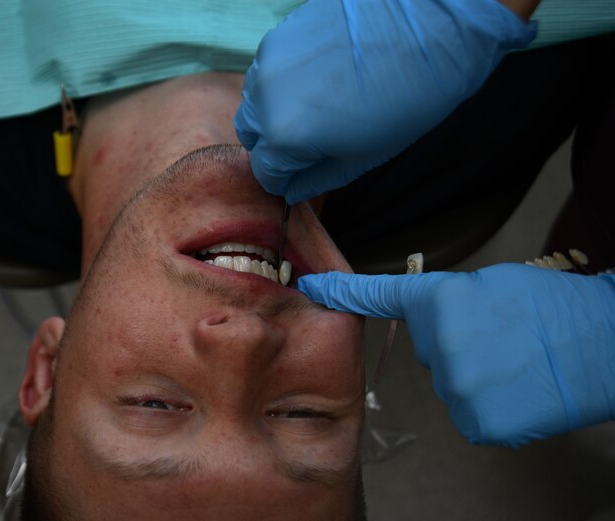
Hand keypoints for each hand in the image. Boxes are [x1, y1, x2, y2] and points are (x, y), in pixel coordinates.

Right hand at [234, 0, 535, 203]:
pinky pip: (268, 68)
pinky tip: (320, 75)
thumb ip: (317, 179)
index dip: (284, 179)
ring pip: (255, 99)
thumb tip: (292, 189)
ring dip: (275, 110)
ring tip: (318, 105)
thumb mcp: (363, 156)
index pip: (263, 171)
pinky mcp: (280, 30)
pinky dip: (284, 81)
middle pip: (250, 134)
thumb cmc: (408, 97)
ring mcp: (269, 57)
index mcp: (285, 135)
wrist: (432, 22)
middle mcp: (265, 96)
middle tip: (311, 142)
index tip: (302, 175)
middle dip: (274, 145)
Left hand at [297, 264, 614, 446]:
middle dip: (456, 346)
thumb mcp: (492, 285)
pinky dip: (491, 405)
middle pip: (431, 352)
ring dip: (476, 377)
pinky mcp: (478, 422)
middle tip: (501, 338)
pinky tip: (518, 389)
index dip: (342, 293)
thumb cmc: (555, 309)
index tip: (313, 290)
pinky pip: (471, 413)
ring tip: (516, 363)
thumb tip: (435, 319)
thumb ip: (449, 301)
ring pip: (452, 384)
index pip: (380, 296)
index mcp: (440, 301)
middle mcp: (439, 345)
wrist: (605, 343)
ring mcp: (457, 388)